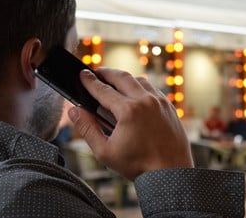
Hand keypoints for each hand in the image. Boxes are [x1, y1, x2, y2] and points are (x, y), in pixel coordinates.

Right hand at [68, 68, 192, 179]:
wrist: (170, 173)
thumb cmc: (139, 165)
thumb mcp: (105, 151)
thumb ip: (87, 129)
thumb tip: (74, 111)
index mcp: (128, 111)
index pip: (103, 90)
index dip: (89, 81)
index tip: (82, 74)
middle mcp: (145, 101)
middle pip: (121, 77)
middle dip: (106, 72)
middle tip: (96, 72)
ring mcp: (159, 102)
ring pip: (138, 80)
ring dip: (124, 78)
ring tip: (114, 81)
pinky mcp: (168, 106)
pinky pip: (152, 88)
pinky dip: (140, 86)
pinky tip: (134, 92)